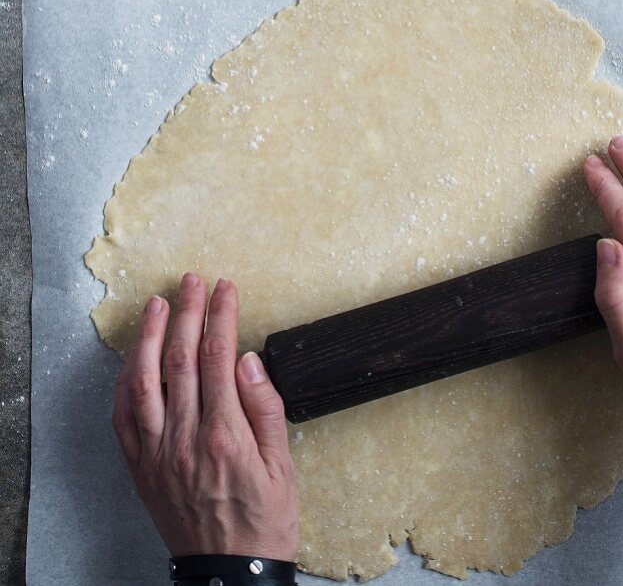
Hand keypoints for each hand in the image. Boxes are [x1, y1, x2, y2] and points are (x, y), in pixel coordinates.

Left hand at [112, 274, 298, 559]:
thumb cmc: (263, 522)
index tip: (225, 289)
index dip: (221, 316)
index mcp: (225, 435)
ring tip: (157, 304)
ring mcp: (157, 453)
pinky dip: (126, 381)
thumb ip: (265, 408)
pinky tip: (133, 358)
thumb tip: (248, 360)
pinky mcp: (141, 467)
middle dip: (188, 312)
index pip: (218, 357)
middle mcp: (185, 439)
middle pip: (181, 359)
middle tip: (193, 281)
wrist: (231, 575)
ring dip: (150, 337)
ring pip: (145, 380)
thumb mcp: (282, 466)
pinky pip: (124, 417)